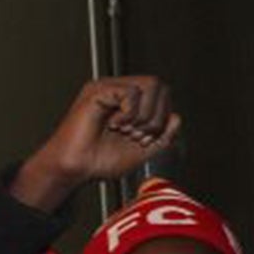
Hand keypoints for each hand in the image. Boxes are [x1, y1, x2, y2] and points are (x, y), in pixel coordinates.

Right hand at [7, 77, 181, 212]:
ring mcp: (107, 89)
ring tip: (127, 132)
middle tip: (139, 136)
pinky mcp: (98, 91)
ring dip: (146, 115)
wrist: (76, 169)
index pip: (162, 93)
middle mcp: (118, 91)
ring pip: (149, 85)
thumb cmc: (100, 161)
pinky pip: (130, 92)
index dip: (163, 117)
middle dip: (157, 116)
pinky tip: (115, 125)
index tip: (146, 139)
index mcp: (128, 102)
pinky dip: (130, 114)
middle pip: (159, 84)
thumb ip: (163, 136)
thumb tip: (176, 117)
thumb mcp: (144, 151)